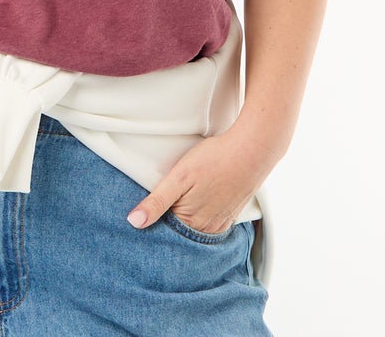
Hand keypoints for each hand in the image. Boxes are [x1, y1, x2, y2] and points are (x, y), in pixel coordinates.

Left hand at [126, 127, 275, 233]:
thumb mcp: (179, 177)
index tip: (139, 217)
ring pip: (195, 230)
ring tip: (176, 204)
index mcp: (190, 222)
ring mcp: (220, 224)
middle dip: (166, 225)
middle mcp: (206, 230)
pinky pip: (210, 225)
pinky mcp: (230, 216)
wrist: (251, 152)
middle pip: (180, 233)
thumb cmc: (213, 160)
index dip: (151, 223)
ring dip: (184, 221)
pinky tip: (196, 204)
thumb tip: (134, 223)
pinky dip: (200, 219)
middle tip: (155, 208)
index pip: (163, 232)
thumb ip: (157, 201)